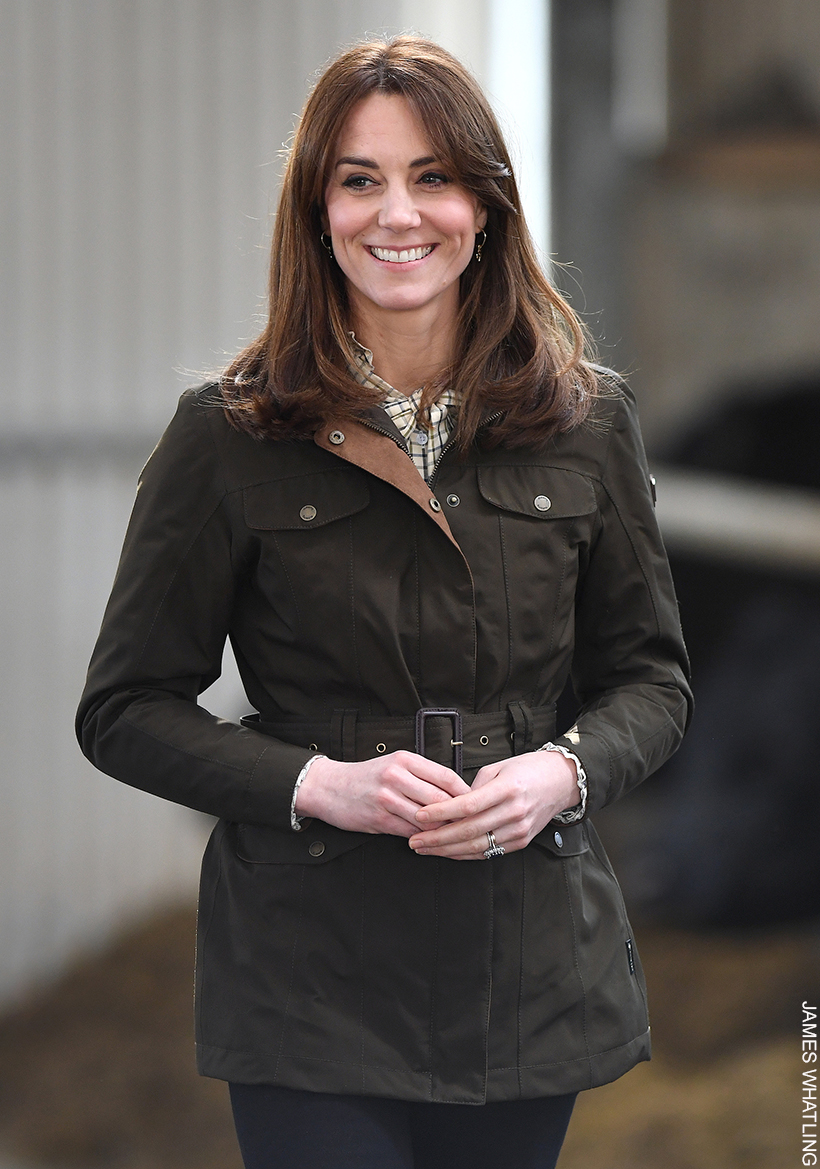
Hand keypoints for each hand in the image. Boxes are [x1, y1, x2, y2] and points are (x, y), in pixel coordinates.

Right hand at [294, 751, 470, 835]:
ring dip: (442, 830)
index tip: (476, 803)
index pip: (446, 776)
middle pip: (441, 799)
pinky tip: (430, 841)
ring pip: (428, 819)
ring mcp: (387, 798)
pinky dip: (423, 838)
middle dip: (458, 815)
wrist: (328, 787)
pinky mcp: (379, 818)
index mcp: (405, 760)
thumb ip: (422, 776)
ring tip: (453, 835)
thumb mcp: (394, 765)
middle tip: (471, 824)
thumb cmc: (366, 777)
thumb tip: (456, 792)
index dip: (465, 793)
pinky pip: (410, 832)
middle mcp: (397, 776)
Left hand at [407, 751, 579, 859]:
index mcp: (507, 789)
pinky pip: (488, 853)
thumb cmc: (527, 769)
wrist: (560, 781)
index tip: (420, 815)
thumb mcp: (498, 768)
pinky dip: (465, 854)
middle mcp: (514, 812)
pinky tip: (447, 852)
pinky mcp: (521, 842)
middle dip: (437, 838)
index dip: (441, 813)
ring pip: (476, 846)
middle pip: (469, 830)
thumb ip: (473, 786)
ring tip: (424, 848)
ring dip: (446, 850)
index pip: (468, 805)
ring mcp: (519, 830)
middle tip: (414, 840)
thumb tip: (449, 804)